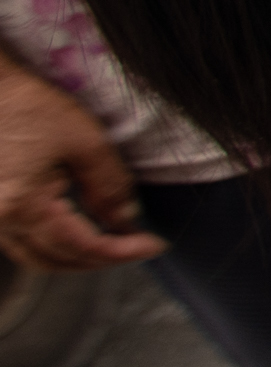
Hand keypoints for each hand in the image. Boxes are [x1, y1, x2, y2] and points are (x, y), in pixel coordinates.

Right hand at [0, 55, 163, 272]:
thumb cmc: (29, 105)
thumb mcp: (84, 141)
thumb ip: (110, 186)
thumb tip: (127, 221)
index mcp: (22, 207)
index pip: (81, 246)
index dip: (122, 251)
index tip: (155, 245)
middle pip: (55, 260)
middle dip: (100, 260)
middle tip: (137, 246)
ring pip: (35, 257)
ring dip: (75, 257)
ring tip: (112, 243)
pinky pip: (20, 243)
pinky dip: (52, 245)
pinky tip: (77, 233)